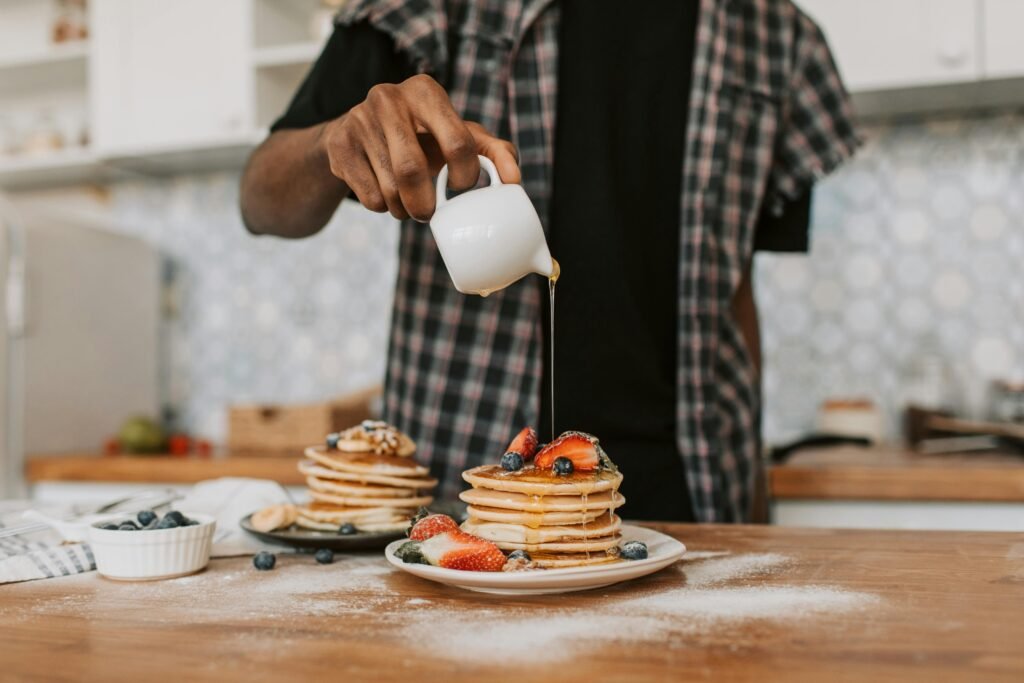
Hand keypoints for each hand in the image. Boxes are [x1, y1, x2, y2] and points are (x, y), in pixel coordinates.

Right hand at [318, 74, 519, 221]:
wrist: (356, 135)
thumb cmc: (421, 138)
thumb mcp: (459, 136)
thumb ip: (494, 152)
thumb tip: (514, 180)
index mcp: (426, 91)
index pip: (458, 143)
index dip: (465, 176)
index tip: (459, 187)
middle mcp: (389, 97)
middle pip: (413, 170)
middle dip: (425, 205)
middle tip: (429, 214)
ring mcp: (358, 119)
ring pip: (390, 189)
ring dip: (403, 210)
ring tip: (406, 204)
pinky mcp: (339, 144)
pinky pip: (369, 197)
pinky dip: (382, 208)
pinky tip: (383, 194)